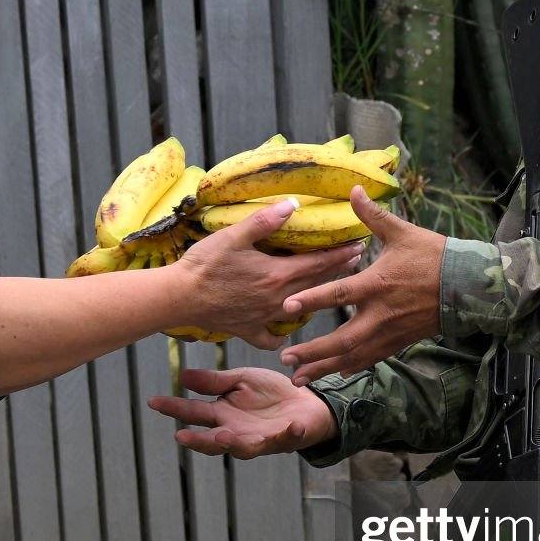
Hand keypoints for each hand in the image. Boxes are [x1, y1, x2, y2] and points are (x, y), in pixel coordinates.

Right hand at [148, 366, 336, 458]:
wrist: (304, 402)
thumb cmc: (269, 393)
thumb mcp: (240, 380)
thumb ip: (214, 382)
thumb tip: (182, 376)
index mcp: (222, 414)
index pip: (193, 412)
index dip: (174, 408)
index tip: (153, 401)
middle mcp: (236, 431)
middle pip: (212, 440)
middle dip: (198, 440)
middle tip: (182, 436)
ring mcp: (259, 439)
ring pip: (242, 448)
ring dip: (233, 444)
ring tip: (223, 436)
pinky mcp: (284, 439)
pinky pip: (285, 439)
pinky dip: (288, 435)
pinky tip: (290, 427)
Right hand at [173, 198, 362, 348]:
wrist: (179, 298)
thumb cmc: (205, 264)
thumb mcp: (234, 235)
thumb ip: (265, 221)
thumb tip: (292, 204)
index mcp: (278, 274)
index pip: (319, 263)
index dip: (341, 253)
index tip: (360, 245)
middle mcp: (278, 299)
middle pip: (316, 284)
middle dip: (337, 271)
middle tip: (355, 261)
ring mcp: (264, 317)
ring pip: (300, 307)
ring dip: (317, 295)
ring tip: (328, 287)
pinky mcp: (248, 329)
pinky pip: (271, 336)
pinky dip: (281, 333)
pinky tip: (284, 324)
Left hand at [278, 186, 447, 385]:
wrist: (468, 285)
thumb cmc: (433, 255)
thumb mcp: (402, 232)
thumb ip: (372, 215)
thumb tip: (353, 188)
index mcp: (377, 284)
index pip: (338, 294)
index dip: (312, 300)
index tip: (287, 306)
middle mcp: (381, 314)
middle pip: (342, 339)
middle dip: (312, 351)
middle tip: (286, 358)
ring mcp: (390, 332)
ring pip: (353, 356)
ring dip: (325, 368)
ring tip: (298, 377)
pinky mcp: (399, 342)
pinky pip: (370, 359)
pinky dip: (349, 368)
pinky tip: (332, 374)